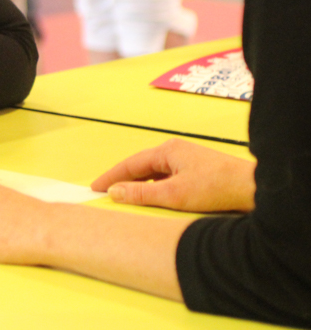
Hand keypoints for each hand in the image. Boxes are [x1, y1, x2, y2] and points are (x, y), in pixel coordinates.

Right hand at [91, 138, 255, 212]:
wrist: (252, 189)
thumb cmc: (216, 188)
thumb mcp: (174, 195)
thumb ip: (141, 193)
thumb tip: (115, 192)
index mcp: (167, 150)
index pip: (130, 163)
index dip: (111, 176)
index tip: (95, 187)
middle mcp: (175, 151)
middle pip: (141, 166)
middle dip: (122, 179)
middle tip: (105, 192)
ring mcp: (186, 159)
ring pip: (154, 172)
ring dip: (139, 183)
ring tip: (125, 196)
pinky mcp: (196, 170)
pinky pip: (166, 176)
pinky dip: (154, 186)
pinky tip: (153, 197)